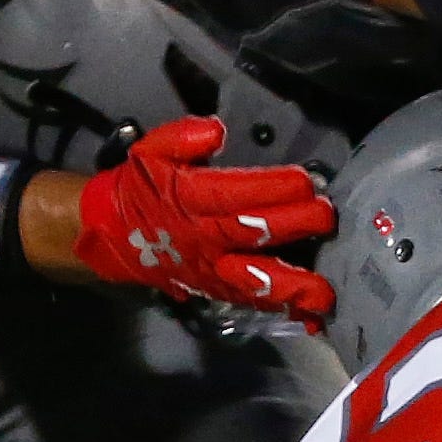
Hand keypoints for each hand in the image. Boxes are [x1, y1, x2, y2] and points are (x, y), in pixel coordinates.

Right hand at [70, 117, 336, 318]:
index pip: (233, 194)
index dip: (270, 189)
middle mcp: (202, 237)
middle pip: (252, 234)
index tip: (305, 182)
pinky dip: (276, 306)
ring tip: (323, 292)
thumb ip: (180, 137)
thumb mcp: (149, 150)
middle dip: (293, 226)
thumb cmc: (141, 188)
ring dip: (290, 285)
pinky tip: (305, 310)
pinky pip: (246, 299)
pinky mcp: (214, 288)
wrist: (114, 236)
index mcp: (188, 199)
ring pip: (252, 279)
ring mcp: (209, 268)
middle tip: (327, 218)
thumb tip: (215, 131)